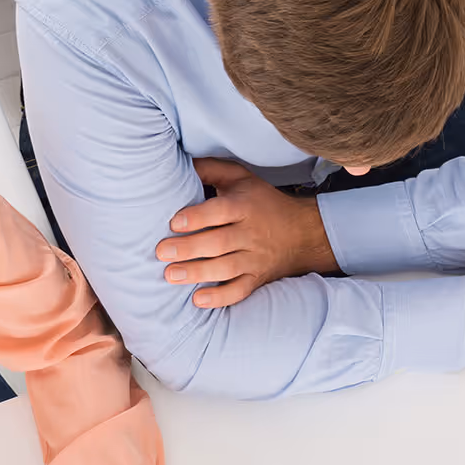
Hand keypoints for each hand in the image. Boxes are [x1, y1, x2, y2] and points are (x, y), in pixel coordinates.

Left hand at [156, 158, 339, 307]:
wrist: (303, 233)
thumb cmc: (262, 202)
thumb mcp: (241, 178)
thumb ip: (211, 170)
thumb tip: (178, 163)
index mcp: (245, 206)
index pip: (220, 212)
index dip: (197, 217)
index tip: (174, 223)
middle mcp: (251, 233)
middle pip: (219, 243)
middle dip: (189, 249)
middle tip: (162, 253)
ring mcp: (256, 259)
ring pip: (227, 268)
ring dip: (198, 274)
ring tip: (171, 276)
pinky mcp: (258, 278)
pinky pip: (240, 291)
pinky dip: (220, 298)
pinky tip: (198, 300)